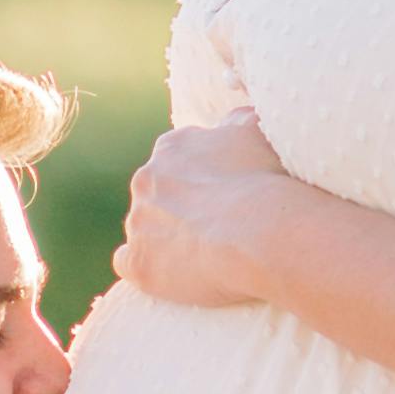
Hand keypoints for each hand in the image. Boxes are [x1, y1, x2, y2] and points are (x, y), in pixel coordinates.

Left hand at [114, 111, 299, 309]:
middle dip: (180, 208)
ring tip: (204, 254)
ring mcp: (138, 222)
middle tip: (215, 226)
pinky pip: (127, 262)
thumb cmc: (266, 178)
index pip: (177, 161)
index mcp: (173, 147)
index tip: (221, 195)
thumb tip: (232, 120)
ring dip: (165, 238)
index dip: (200, 180)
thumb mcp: (257, 131)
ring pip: (144, 228)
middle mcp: (146, 179)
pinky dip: (146, 267)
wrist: (261, 230)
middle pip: (157, 194)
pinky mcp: (138, 262)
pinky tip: (169, 273)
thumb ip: (239, 121)